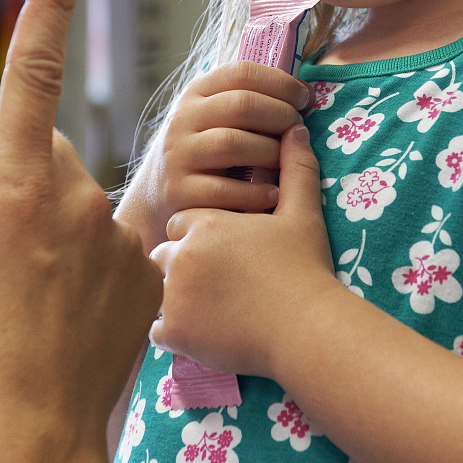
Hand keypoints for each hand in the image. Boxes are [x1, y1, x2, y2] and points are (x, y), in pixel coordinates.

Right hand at [0, 0, 162, 462]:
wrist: (31, 428)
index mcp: (13, 182)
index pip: (33, 73)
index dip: (48, 7)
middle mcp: (73, 193)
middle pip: (45, 163)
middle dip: (24, 194)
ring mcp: (117, 233)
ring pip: (78, 213)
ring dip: (56, 244)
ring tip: (32, 312)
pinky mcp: (149, 271)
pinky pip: (111, 254)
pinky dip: (92, 280)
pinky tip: (71, 327)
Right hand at [125, 61, 311, 253]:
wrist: (157, 196)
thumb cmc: (206, 151)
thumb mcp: (216, 117)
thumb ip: (250, 101)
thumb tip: (306, 93)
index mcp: (197, 92)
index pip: (242, 72)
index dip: (281, 83)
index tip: (305, 99)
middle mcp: (183, 119)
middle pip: (242, 105)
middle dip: (281, 116)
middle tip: (299, 131)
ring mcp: (178, 155)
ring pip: (232, 143)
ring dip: (271, 152)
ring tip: (288, 162)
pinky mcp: (179, 191)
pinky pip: (223, 190)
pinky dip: (255, 193)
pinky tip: (273, 194)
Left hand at [150, 123, 340, 381]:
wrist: (306, 326)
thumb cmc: (306, 269)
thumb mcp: (302, 213)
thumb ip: (295, 169)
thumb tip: (295, 129)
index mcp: (205, 223)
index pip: (182, 223)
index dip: (201, 237)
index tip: (224, 252)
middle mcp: (181, 254)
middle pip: (165, 255)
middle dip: (183, 267)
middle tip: (216, 284)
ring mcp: (173, 295)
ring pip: (156, 292)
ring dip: (175, 298)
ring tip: (209, 309)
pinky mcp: (175, 332)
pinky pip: (157, 330)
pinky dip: (175, 332)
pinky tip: (202, 332)